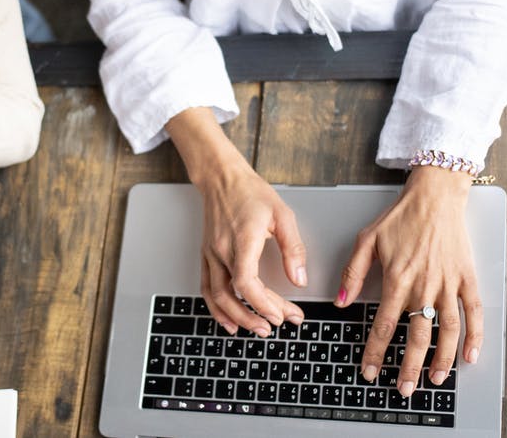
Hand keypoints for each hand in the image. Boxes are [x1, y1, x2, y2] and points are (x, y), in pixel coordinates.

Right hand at [195, 159, 307, 335]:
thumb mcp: (283, 215)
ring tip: (256, 329)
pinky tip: (229, 321)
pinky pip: (206, 289)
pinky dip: (216, 309)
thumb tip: (300, 278)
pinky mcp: (207, 256)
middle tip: (277, 325)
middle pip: (232, 295)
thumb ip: (293, 248)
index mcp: (242, 240)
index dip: (263, 304)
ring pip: (216, 296)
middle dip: (254, 316)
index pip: (246, 282)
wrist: (222, 179)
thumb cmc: (251, 193)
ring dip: (236, 317)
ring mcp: (211, 254)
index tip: (280, 315)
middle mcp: (222, 250)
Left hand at [335, 166, 481, 396]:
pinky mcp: (467, 278)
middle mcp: (424, 286)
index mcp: (397, 280)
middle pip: (416, 336)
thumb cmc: (400, 217)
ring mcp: (448, 283)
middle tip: (404, 389)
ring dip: (441, 359)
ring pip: (447, 330)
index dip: (376, 352)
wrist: (435, 196)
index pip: (383, 326)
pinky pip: (473, 312)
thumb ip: (353, 273)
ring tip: (434, 380)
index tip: (370, 371)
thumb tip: (342, 303)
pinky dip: (475, 336)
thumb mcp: (367, 241)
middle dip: (409, 367)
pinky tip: (469, 356)